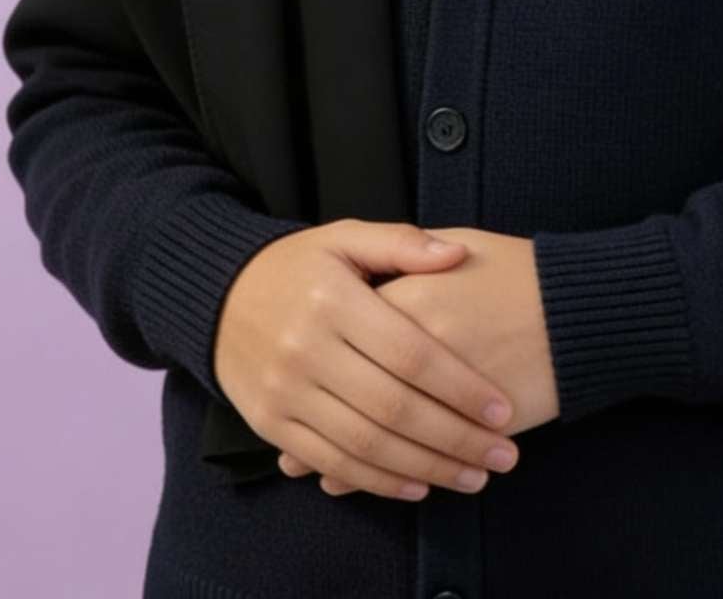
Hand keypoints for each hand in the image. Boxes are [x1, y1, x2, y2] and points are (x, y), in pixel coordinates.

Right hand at [212, 219, 525, 502]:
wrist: (218, 297)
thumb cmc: (298, 266)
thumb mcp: (344, 237)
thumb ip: (402, 243)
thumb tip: (458, 253)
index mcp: (334, 299)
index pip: (409, 352)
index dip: (460, 385)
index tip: (503, 408)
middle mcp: (307, 349)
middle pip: (393, 407)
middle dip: (455, 438)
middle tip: (504, 456)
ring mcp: (286, 391)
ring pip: (365, 444)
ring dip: (426, 468)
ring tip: (474, 478)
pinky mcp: (271, 424)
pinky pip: (331, 462)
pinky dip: (377, 480)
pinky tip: (418, 486)